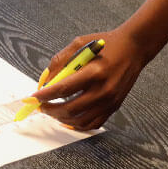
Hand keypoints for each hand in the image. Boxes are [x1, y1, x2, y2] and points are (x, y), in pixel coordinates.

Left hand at [31, 28, 146, 129]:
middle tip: (40, 106)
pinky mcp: (114, 107)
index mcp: (94, 72)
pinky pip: (94, 123)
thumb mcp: (80, 43)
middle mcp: (103, 90)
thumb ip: (61, 60)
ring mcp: (110, 101)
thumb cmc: (106, 43)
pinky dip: (79, 125)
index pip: (64, 89)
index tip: (33, 97)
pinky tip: (68, 119)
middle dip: (50, 109)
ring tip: (51, 112)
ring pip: (80, 120)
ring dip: (62, 118)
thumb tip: (46, 79)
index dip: (46, 95)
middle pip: (70, 108)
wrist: (133, 48)